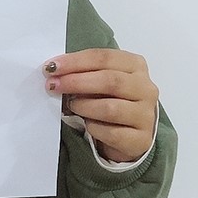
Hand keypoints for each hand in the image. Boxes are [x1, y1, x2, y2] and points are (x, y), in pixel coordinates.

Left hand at [43, 48, 158, 162]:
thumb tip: (55, 73)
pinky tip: (86, 125)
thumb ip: (84, 73)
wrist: (129, 136)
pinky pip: (112, 133)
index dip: (75, 61)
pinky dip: (94, 128)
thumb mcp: (100, 82)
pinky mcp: (141, 140)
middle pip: (110, 80)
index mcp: (135, 66)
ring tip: (71, 106)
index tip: (51, 67)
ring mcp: (146, 115)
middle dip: (76, 81)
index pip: (104, 57)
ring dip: (84, 106)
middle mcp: (145, 88)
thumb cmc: (111, 102)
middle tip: (54, 85)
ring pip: (111, 108)